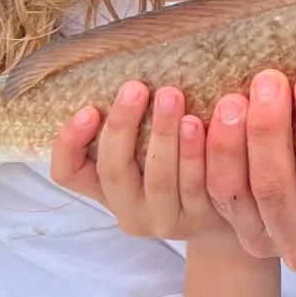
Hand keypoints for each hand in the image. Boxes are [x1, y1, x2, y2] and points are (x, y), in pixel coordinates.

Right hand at [50, 82, 231, 242]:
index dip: (70, 143)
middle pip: (114, 170)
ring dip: (163, 133)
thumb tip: (129, 76)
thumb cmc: (179, 173)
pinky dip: (196, 152)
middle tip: (136, 87)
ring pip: (158, 178)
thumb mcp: (145, 158)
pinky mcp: (201, 220)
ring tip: (171, 95)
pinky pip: (196, 184)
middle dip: (123, 125)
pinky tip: (199, 123)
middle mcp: (130, 212)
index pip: (68, 174)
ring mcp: (165, 220)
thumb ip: (132, 131)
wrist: (227, 218)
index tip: (89, 109)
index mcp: (107, 192)